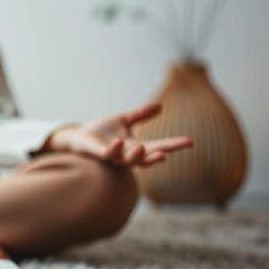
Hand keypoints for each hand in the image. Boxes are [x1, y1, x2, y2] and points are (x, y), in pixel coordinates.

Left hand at [46, 102, 192, 167]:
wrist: (78, 138)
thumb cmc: (101, 131)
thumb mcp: (123, 120)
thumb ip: (140, 115)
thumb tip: (160, 106)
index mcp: (136, 146)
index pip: (158, 146)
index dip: (173, 145)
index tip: (190, 142)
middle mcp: (127, 155)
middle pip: (146, 158)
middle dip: (158, 155)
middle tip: (169, 152)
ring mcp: (113, 157)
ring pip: (127, 161)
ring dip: (136, 156)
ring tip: (144, 148)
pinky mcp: (99, 154)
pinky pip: (107, 154)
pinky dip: (113, 150)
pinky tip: (118, 142)